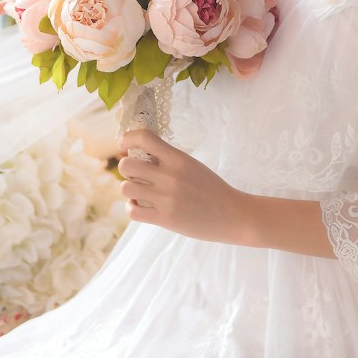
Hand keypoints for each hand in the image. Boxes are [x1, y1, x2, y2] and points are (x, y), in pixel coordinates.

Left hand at [117, 127, 257, 244]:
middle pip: (126, 165)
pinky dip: (133, 208)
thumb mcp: (192, 165)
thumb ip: (168, 159)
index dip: (127, 139)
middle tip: (136, 174)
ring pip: (125, 189)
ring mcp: (166, 199)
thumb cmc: (211, 188)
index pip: (143, 138)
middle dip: (127, 169)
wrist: (232, 214)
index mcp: (178, 159)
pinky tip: (142, 207)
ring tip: (141, 193)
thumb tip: (136, 155)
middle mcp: (169, 176)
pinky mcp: (165, 219)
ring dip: (130, 190)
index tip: (124, 146)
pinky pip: (132, 211)